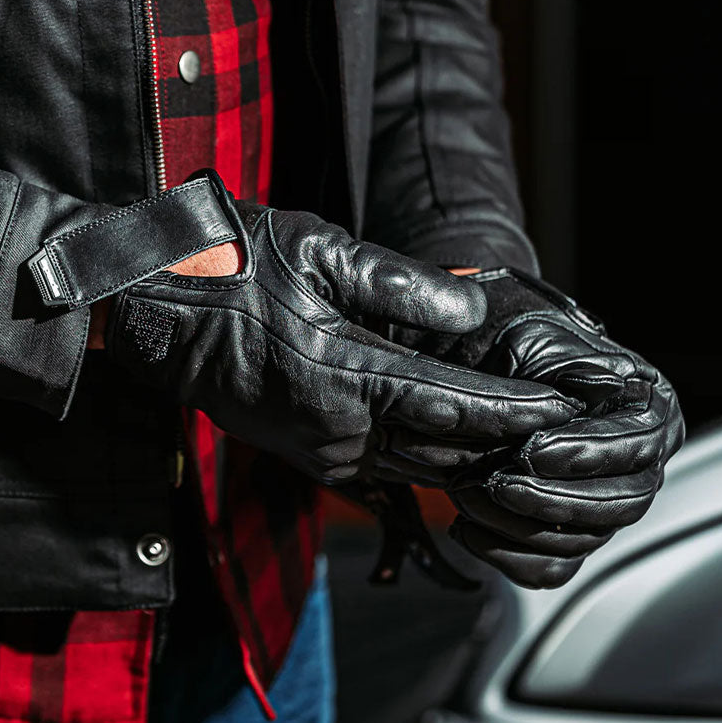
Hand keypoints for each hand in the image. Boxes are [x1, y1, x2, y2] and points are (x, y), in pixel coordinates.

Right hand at [104, 173, 582, 484]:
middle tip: (566, 432)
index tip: (563, 408)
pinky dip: (436, 458)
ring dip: (478, 457)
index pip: (452, 405)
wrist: (155, 315)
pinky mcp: (313, 456)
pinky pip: (391, 467)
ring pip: (421, 469)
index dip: (513, 409)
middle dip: (510, 443)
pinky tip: (470, 445)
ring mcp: (322, 452)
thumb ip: (402, 285)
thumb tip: (474, 309)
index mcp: (343, 377)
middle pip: (446, 452)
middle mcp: (337, 431)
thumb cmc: (232, 270)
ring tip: (533, 442)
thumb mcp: (319, 252)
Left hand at [398, 267, 684, 588]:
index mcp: (648, 406)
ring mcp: (606, 503)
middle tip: (496, 482)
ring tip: (467, 494)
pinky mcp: (569, 536)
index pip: (638, 443)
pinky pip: (552, 568)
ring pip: (585, 540)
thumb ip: (564, 373)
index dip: (588, 453)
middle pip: (622, 503)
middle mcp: (640, 461)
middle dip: (553, 499)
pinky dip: (508, 556)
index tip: (532, 450)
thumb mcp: (535, 340)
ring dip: (521, 526)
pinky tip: (466, 527)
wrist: (479, 362)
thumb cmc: (512, 344)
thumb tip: (586, 404)